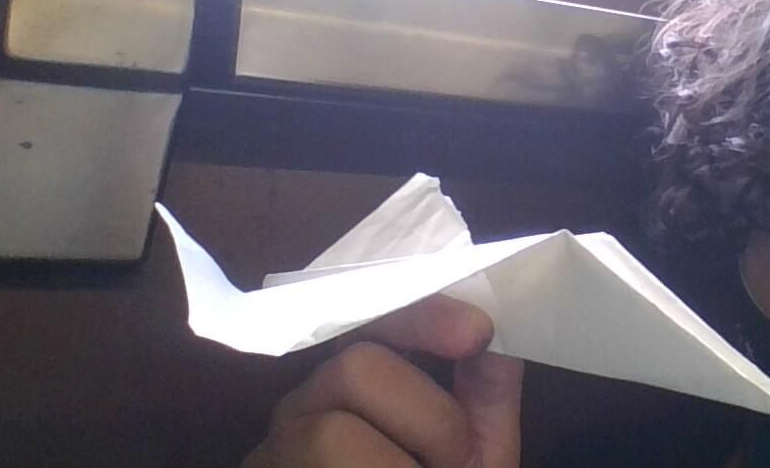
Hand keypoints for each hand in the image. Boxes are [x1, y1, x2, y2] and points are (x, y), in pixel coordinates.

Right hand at [243, 295, 524, 467]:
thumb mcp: (467, 457)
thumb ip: (483, 401)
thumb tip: (498, 341)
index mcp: (347, 388)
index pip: (373, 321)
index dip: (423, 316)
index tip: (477, 333)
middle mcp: (299, 412)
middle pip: (354, 367)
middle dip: (430, 417)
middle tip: (458, 467)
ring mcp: (270, 456)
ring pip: (330, 436)